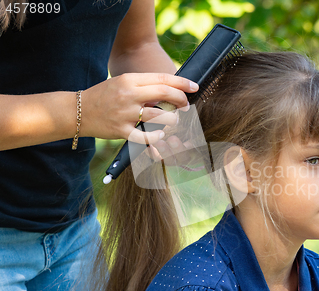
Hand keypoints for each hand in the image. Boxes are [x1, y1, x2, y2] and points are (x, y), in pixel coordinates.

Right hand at [80, 73, 197, 144]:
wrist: (77, 110)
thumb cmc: (105, 96)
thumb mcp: (123, 83)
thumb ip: (144, 86)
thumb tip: (170, 90)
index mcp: (130, 80)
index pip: (163, 78)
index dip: (182, 83)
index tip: (194, 87)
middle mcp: (129, 94)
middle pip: (165, 94)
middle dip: (181, 100)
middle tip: (186, 106)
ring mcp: (125, 113)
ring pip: (159, 116)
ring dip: (172, 120)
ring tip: (173, 121)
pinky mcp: (121, 130)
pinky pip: (144, 136)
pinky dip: (155, 137)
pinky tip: (160, 134)